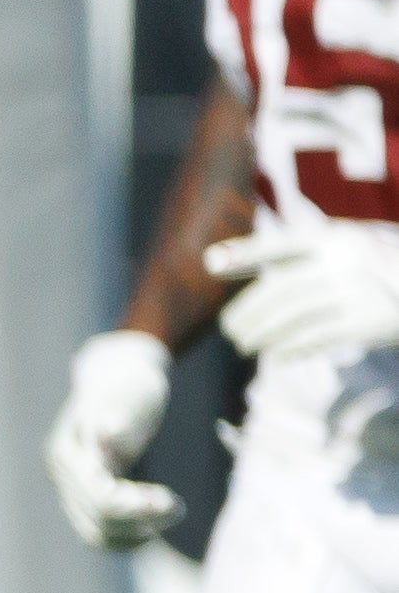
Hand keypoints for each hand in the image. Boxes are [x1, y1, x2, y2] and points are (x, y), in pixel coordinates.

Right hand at [44, 329, 180, 548]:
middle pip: (97, 521)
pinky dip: (126, 537)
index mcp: (66, 454)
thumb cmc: (128, 385)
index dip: (137, 507)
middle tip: (180, 507)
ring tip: (171, 514)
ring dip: (134, 533)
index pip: (100, 499)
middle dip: (141, 520)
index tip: (174, 501)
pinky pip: (100, 532)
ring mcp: (69, 488)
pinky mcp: (84, 496)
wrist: (117, 379)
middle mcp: (60, 476)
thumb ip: (117, 420)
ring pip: (95, 534)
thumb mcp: (127, 396)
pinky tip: (154, 527)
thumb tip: (106, 435)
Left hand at [207, 227, 398, 365]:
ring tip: (245, 344)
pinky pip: (319, 336)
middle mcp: (349, 260)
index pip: (283, 245)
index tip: (210, 264)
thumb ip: (304, 258)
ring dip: (263, 333)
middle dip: (249, 311)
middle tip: (229, 329)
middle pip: (282, 287)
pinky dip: (292, 346)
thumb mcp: (350, 251)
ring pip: (295, 315)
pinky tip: (275, 354)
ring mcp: (362, 290)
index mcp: (340, 238)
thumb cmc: (381, 273)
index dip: (245, 253)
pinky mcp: (372, 321)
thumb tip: (227, 263)